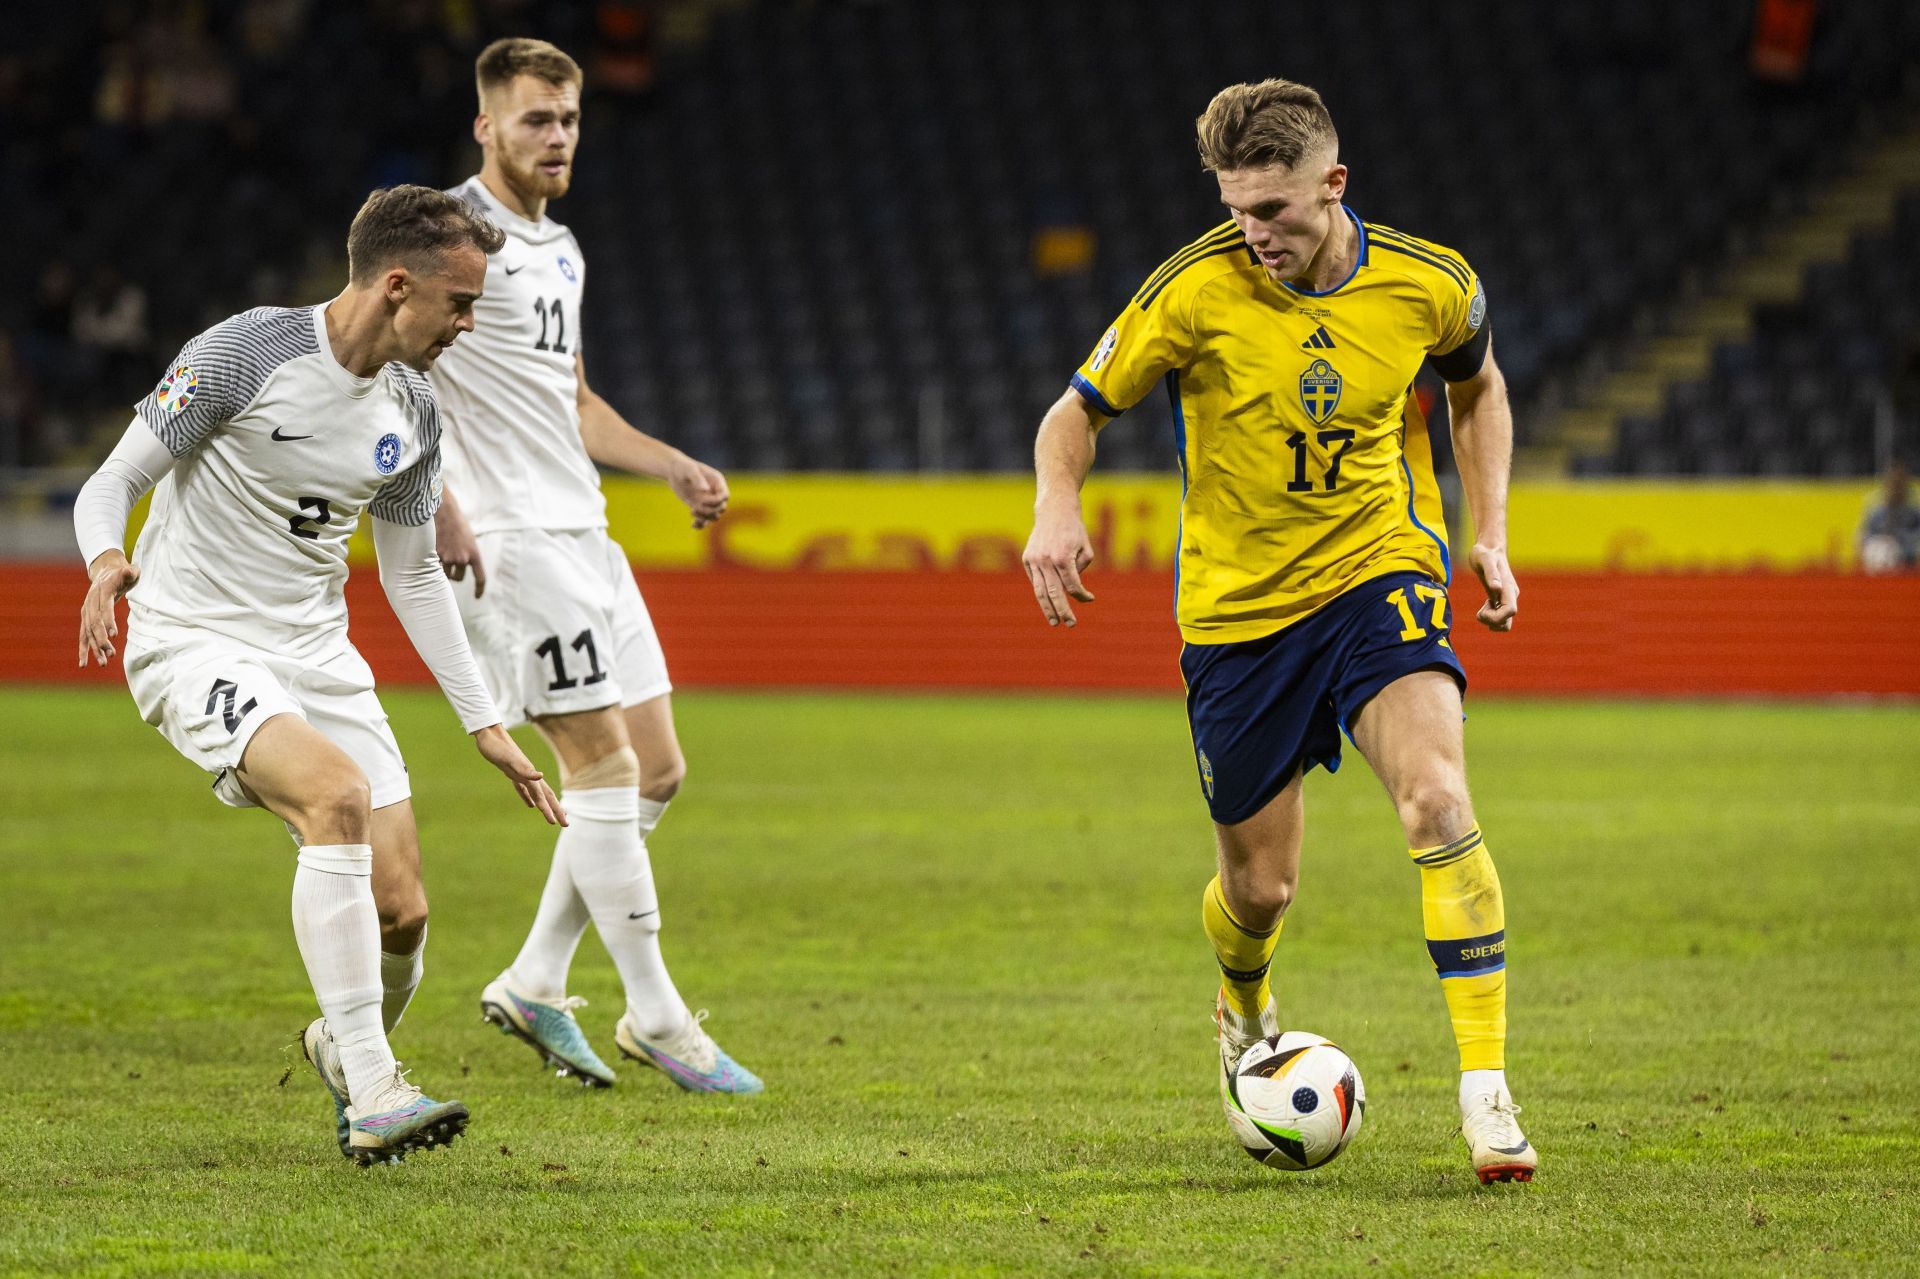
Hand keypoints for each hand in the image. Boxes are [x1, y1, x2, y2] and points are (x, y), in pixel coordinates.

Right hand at [78, 551, 139, 666]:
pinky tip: (84, 664)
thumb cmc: (123, 573)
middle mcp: (90, 602)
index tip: (114, 635)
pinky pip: (84, 636)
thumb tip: (129, 571)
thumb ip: (130, 572)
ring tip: (103, 663)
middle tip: (111, 654)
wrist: (106, 571)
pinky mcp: (86, 618)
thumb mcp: (130, 570)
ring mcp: (86, 611)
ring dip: (95, 648)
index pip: (104, 608)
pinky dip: (83, 649)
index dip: (108, 621)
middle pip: (94, 623)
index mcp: (102, 591)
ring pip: (88, 632)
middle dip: (101, 639)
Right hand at [433, 502, 485, 597]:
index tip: (477, 597)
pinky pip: (433, 567)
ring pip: (445, 574)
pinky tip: (431, 554)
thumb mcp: (468, 539)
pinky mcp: (435, 555)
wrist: (444, 511)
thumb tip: (461, 569)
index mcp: (474, 554)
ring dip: (442, 569)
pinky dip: (432, 563)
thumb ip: (467, 554)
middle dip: (454, 575)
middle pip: (459, 578)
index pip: (480, 578)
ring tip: (440, 555)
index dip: (479, 589)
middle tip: (450, 565)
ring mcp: (448, 557)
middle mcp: (462, 558)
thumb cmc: (457, 524)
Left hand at [473, 725, 566, 825]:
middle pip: (546, 797)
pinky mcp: (511, 773)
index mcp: (530, 775)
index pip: (544, 796)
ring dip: (545, 806)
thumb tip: (541, 776)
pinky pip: (523, 790)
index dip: (551, 810)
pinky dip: (528, 798)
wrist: (489, 735)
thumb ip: (525, 769)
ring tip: (552, 817)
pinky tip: (530, 805)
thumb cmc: (498, 748)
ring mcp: (521, 775)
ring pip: (537, 794)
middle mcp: (529, 776)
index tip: (558, 823)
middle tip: (566, 825)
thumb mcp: (509, 759)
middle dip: (556, 810)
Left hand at [668, 455, 729, 528]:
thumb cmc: (683, 467)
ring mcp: (708, 500)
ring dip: (705, 517)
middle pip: (721, 508)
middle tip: (695, 507)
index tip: (702, 500)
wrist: (674, 471)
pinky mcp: (700, 506)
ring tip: (692, 512)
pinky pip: (705, 519)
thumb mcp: (689, 470)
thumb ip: (698, 479)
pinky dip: (700, 524)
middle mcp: (715, 492)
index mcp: (717, 482)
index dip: (716, 501)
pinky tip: (693, 525)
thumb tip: (705, 490)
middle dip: (710, 510)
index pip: (725, 496)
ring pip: (714, 515)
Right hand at [1022, 502, 1096, 626]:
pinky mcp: (1027, 559)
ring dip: (1048, 609)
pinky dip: (1043, 593)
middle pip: (1055, 594)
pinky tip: (1049, 602)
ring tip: (1055, 622)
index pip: (1072, 586)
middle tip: (1071, 624)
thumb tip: (1071, 589)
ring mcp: (1034, 560)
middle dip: (1063, 611)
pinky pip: (1036, 581)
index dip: (1082, 596)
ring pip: (1040, 592)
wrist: (1054, 511)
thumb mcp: (1085, 549)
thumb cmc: (1074, 530)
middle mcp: (1046, 560)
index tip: (1090, 598)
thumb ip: (1080, 571)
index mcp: (1063, 558)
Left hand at [1469, 542, 1517, 631]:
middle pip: (1507, 621)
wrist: (1489, 549)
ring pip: (1505, 622)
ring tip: (1482, 609)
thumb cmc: (1484, 553)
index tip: (1482, 610)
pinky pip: (1501, 618)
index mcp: (1508, 588)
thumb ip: (1491, 574)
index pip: (1510, 611)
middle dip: (1492, 621)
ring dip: (1492, 622)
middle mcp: (1511, 595)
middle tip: (1480, 611)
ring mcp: (1507, 599)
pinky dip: (1492, 618)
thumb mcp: (1484, 560)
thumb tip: (1496, 588)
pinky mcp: (1502, 600)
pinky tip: (1485, 606)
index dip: (1496, 617)